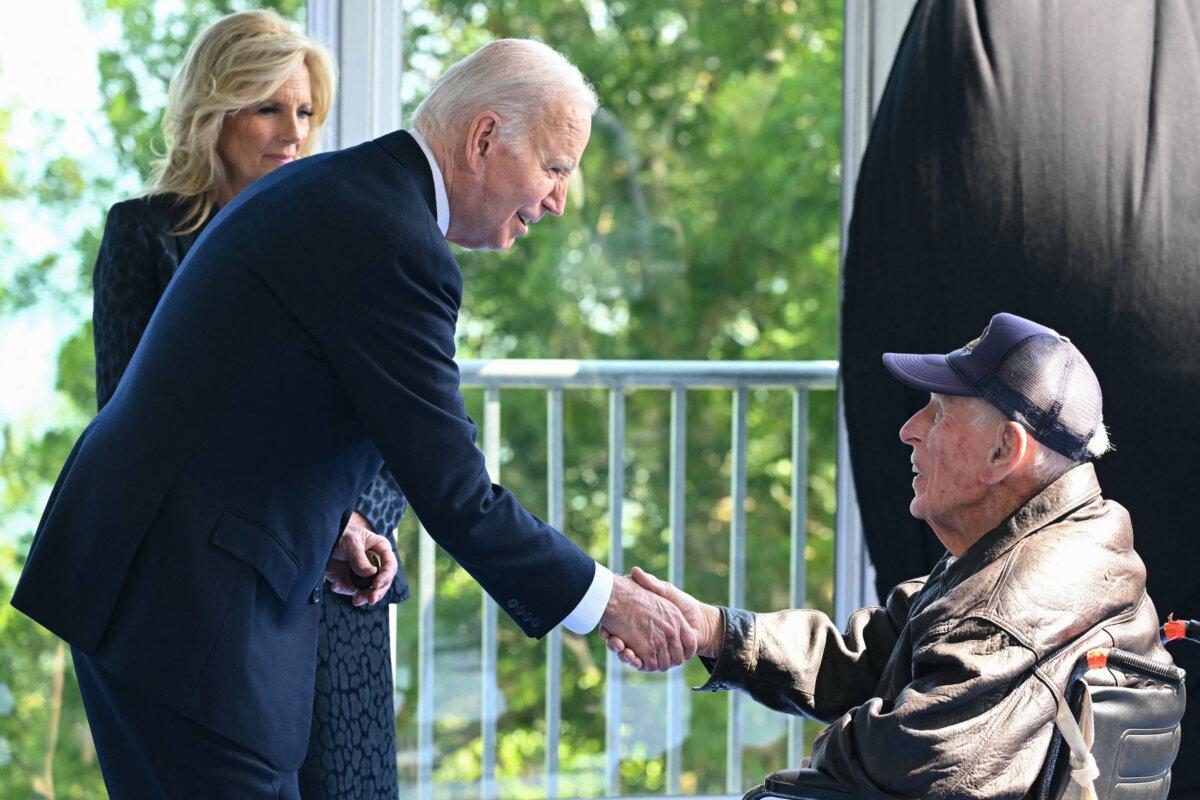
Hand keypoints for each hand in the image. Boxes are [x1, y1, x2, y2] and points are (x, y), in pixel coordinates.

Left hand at [325, 511, 396, 606]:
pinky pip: (350, 589)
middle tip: (371, 599)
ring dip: (363, 597)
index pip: (390, 566)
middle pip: (383, 582)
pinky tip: (335, 585)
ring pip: (369, 590)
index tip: (376, 584)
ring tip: (356, 601)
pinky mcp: (349, 580)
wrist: (321, 540)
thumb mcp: (351, 542)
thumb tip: (372, 573)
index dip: (386, 576)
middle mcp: (374, 563)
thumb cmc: (341, 534)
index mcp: (380, 549)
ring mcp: (362, 573)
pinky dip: (343, 590)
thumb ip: (360, 559)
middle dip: (377, 592)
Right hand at [600, 567, 721, 663]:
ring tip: (617, 645)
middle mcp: (643, 636)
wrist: (700, 621)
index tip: (604, 625)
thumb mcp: (665, 590)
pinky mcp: (656, 659)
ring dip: (621, 652)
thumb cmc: (683, 603)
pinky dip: (634, 662)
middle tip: (606, 636)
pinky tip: (629, 655)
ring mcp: (650, 649)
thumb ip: (650, 584)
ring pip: (628, 654)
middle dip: (613, 642)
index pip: (617, 625)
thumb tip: (634, 571)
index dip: (608, 627)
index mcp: (643, 621)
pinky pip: (642, 664)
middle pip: (620, 642)